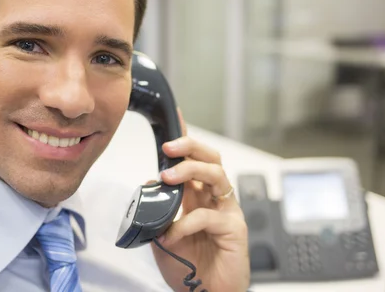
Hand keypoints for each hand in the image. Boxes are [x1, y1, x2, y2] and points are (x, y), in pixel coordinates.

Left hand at [152, 110, 249, 291]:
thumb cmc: (190, 266)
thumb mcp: (164, 234)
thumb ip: (158, 210)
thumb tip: (149, 184)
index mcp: (199, 196)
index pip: (194, 160)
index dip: (186, 139)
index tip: (176, 118)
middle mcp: (215, 199)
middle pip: (211, 158)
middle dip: (190, 147)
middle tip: (168, 148)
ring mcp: (227, 212)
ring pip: (216, 176)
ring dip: (190, 171)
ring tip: (167, 178)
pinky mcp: (234, 229)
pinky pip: (208, 216)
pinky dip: (185, 222)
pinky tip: (171, 233)